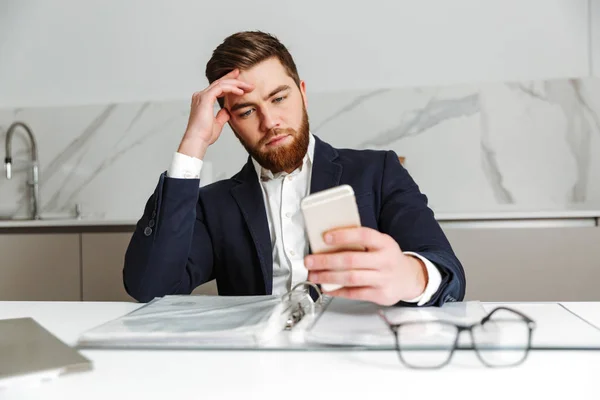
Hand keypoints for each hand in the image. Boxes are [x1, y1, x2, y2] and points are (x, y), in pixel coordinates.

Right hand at [178, 69, 253, 158]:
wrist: (198, 140)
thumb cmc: (205, 135)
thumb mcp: (217, 124)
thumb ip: (221, 115)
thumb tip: (227, 111)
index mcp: (203, 101)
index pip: (218, 87)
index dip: (229, 83)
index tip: (240, 82)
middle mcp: (201, 96)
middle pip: (220, 82)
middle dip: (234, 79)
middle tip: (247, 81)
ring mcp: (202, 96)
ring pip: (221, 83)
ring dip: (236, 84)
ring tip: (248, 87)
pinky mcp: (205, 98)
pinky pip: (221, 88)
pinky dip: (232, 88)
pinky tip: (240, 91)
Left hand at [304, 227, 427, 305]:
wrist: (409, 278)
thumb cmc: (388, 258)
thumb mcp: (380, 244)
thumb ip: (360, 243)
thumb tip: (328, 243)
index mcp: (384, 243)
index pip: (363, 235)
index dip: (343, 236)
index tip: (325, 237)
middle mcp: (385, 260)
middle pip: (351, 260)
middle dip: (326, 261)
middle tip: (310, 261)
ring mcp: (384, 279)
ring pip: (351, 278)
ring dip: (328, 277)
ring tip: (314, 275)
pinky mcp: (381, 295)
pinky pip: (355, 293)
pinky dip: (338, 291)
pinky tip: (327, 288)